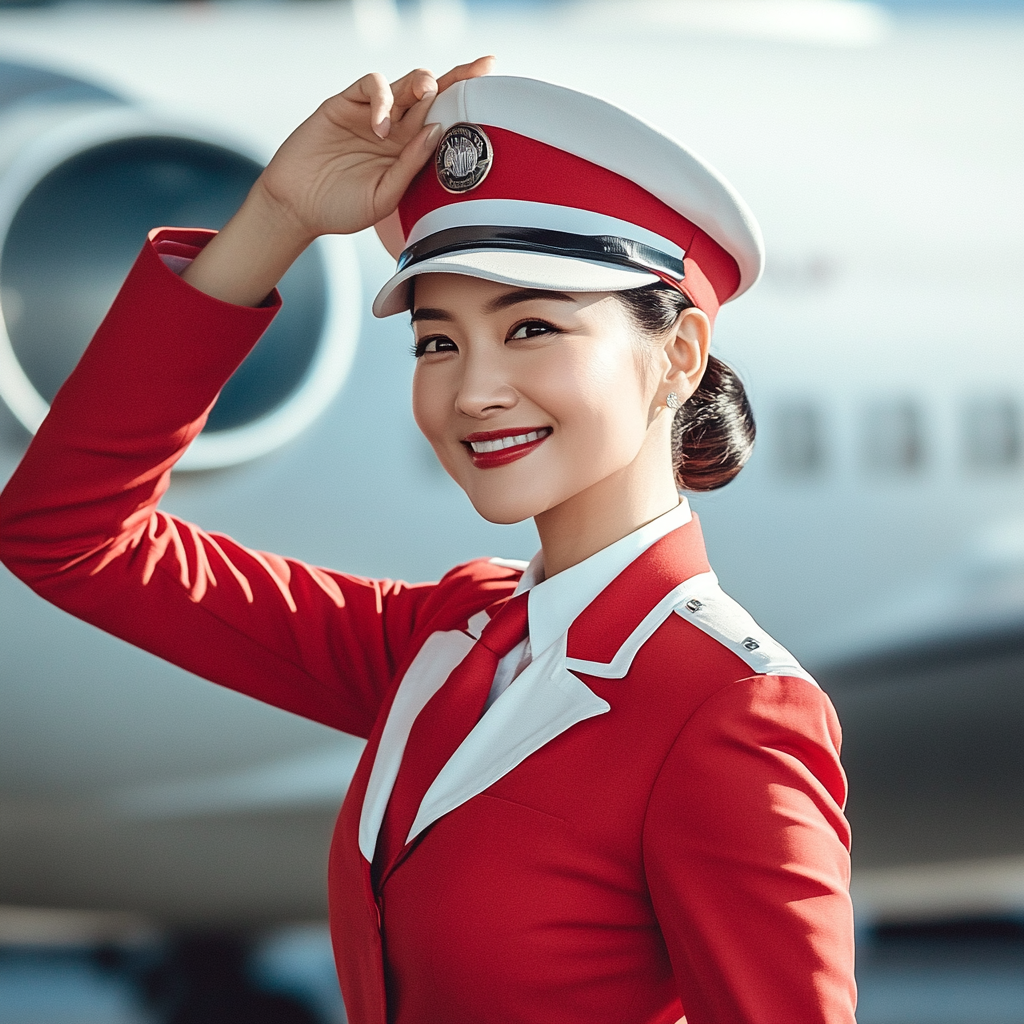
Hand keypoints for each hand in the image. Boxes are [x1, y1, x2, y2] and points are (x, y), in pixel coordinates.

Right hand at [182, 57, 493, 306]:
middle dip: (459, 78)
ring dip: (422, 84)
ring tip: (424, 97)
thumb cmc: (342, 208)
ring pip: (407, 83)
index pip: (446, 119)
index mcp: (411, 152)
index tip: (493, 80)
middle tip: (481, 69)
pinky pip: (373, 85)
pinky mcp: (345, 103)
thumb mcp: (383, 197)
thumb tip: (437, 132)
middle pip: (434, 93)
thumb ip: (410, 167)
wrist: (296, 207)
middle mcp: (397, 128)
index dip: (468, 98)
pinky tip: (381, 126)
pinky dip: (383, 98)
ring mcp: (372, 113)